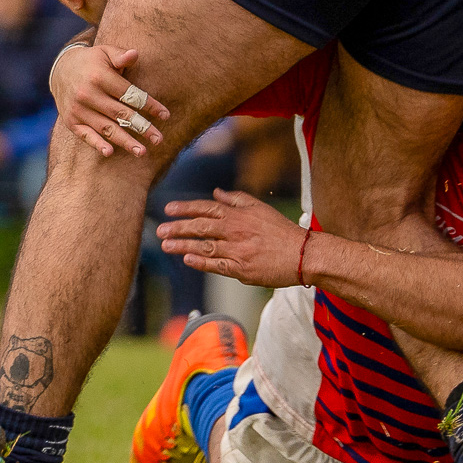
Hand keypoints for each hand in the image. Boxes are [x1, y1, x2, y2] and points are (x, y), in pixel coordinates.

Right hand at [50, 42, 170, 158]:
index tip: (165, 116)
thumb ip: (121, 56)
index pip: (130, 94)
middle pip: (120, 114)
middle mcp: (88, 94)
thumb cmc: (92, 61)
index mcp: (99, 77)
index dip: (149, 105)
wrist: (60, 70)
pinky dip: (97, 144)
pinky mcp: (71, 121)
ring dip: (125, 141)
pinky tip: (110, 152)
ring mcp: (78, 110)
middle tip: (159, 139)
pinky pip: (86, 135)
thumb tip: (135, 54)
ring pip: (106, 128)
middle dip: (142, 127)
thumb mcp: (105, 52)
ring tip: (142, 152)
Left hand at [158, 189, 310, 286]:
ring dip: (183, 245)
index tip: (168, 209)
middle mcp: (235, 230)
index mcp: (239, 215)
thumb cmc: (282, 231)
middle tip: (159, 230)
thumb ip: (237, 199)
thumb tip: (216, 192)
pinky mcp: (241, 269)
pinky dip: (201, 262)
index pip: (206, 208)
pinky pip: (216, 265)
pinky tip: (187, 260)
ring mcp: (237, 250)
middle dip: (178, 227)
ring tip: (166, 246)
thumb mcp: (261, 208)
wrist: (302, 254)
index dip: (186, 208)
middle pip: (201, 226)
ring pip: (204, 246)